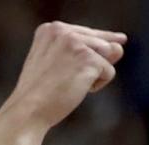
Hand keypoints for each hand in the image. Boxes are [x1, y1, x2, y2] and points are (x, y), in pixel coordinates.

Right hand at [0, 22, 124, 130]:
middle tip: (70, 80)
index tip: (117, 40)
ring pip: (107, 55)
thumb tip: (120, 47)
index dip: (99, 43)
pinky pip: (109, 71)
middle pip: (101, 43)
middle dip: (95, 64)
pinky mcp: (89, 58)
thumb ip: (87, 51)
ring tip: (69, 85)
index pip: (86, 32)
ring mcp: (76, 43)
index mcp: (50, 29)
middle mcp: (63, 30)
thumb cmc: (41, 93)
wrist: (28, 111)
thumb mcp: (59, 66)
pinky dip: (97, 85)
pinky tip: (76, 90)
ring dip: (95, 75)